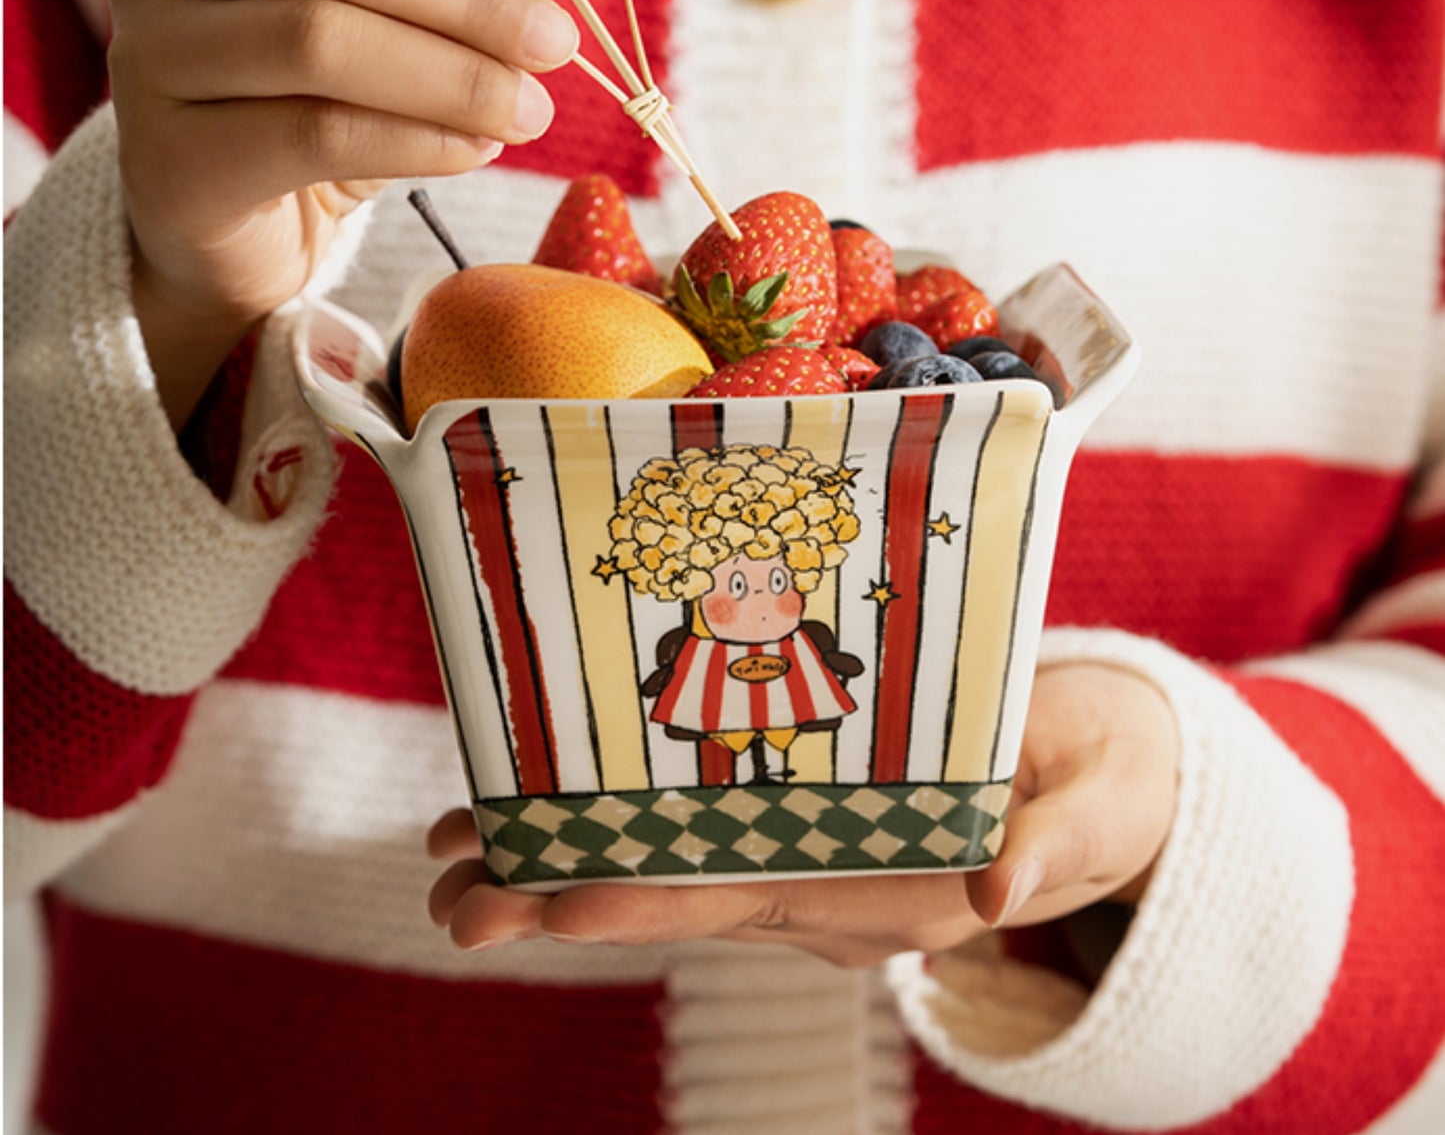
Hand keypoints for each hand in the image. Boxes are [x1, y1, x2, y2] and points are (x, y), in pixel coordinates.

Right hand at [104, 0, 592, 425]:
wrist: (236, 227)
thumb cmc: (318, 97)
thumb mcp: (395, 14)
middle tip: (557, 44)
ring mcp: (152, 52)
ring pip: (318, 42)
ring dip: (450, 78)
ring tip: (529, 111)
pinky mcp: (175, 158)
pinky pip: (316, 136)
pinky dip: (417, 142)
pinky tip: (476, 150)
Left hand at [425, 661, 1179, 966]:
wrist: (1113, 782)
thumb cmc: (1107, 783)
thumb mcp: (1096, 804)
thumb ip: (1054, 841)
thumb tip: (998, 885)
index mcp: (898, 894)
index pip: (752, 900)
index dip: (645, 900)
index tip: (544, 901)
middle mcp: (840, 894)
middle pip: (684, 898)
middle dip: (562, 900)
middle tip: (448, 894)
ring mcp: (820, 868)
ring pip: (676, 870)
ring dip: (567, 862)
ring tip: (459, 853)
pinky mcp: (814, 829)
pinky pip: (706, 834)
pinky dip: (624, 823)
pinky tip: (553, 809)